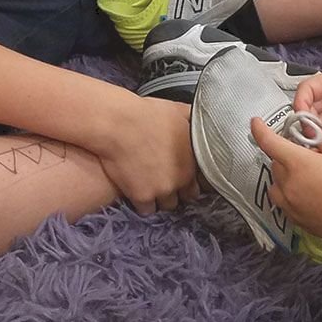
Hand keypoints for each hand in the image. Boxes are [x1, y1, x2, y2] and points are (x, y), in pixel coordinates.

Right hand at [93, 95, 199, 214]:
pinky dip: (144, 204)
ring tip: (153, 186)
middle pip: (184, 198)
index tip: (182, 178)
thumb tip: (202, 118)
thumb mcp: (180, 111)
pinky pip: (147, 210)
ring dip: (161, 198)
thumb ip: (194, 120)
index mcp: (192, 160)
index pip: (198, 184)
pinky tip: (140, 192)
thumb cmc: (148, 114)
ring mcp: (161, 190)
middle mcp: (180, 178)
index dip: (189, 182)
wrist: (119, 124)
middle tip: (166, 181)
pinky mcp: (142, 197)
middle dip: (177, 191)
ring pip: (166, 205)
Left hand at [251, 117, 321, 246]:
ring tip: (304, 177)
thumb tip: (316, 148)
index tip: (255, 122)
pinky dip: (289, 194)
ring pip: (276, 184)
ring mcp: (289, 204)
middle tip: (305, 156)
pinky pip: (284, 202)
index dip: (260, 130)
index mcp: (297, 162)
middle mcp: (288, 184)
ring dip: (284, 176)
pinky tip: (308, 195)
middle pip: (275, 164)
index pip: (270, 143)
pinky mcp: (294, 220)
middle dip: (285, 156)